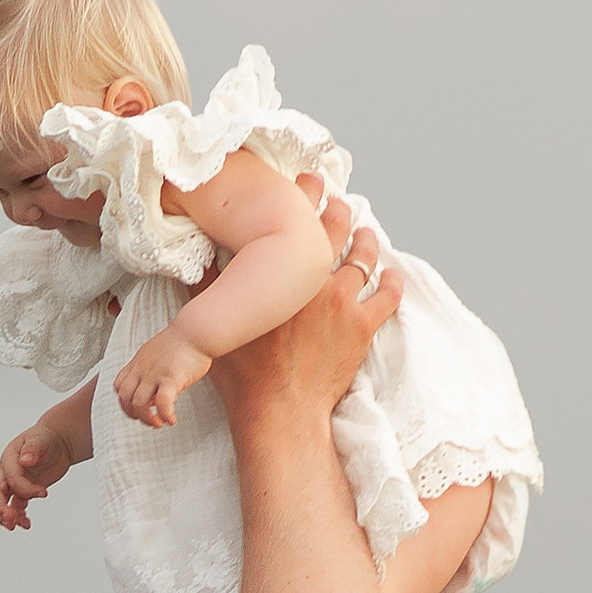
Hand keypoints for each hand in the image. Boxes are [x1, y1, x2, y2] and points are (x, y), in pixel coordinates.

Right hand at [0, 416, 78, 530]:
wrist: (56, 442)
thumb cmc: (46, 438)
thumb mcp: (40, 440)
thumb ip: (32, 449)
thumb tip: (25, 460)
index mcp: (8, 458)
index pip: (10, 478)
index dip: (24, 488)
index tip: (43, 493)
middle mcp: (7, 472)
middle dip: (1, 508)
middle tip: (11, 519)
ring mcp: (14, 483)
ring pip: (2, 503)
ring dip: (7, 516)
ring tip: (20, 525)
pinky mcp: (23, 491)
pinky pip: (15, 506)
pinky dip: (19, 517)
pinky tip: (27, 523)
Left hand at [114, 325, 213, 430]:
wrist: (196, 330)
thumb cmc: (183, 342)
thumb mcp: (157, 353)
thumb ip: (150, 370)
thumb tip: (153, 394)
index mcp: (138, 363)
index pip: (119, 385)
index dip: (125, 401)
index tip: (138, 407)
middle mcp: (142, 369)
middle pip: (124, 398)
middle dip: (133, 414)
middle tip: (148, 419)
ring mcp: (155, 374)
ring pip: (139, 404)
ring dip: (147, 419)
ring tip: (159, 423)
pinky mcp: (171, 379)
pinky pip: (163, 404)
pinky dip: (165, 416)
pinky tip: (172, 420)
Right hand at [210, 200, 402, 430]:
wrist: (279, 410)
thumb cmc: (245, 375)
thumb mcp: (218, 324)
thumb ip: (208, 287)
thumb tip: (198, 258)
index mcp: (280, 274)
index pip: (295, 220)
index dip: (304, 195)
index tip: (307, 182)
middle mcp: (313, 280)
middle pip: (334, 229)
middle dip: (337, 209)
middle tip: (337, 201)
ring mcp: (342, 303)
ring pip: (363, 257)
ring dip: (365, 241)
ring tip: (365, 233)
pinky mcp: (362, 328)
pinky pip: (388, 296)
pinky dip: (392, 282)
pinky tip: (392, 275)